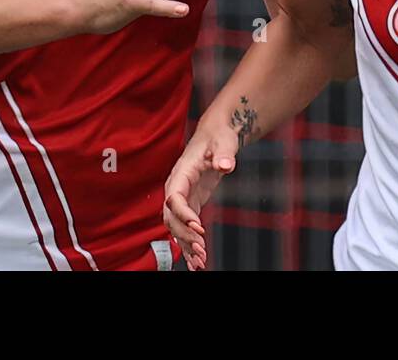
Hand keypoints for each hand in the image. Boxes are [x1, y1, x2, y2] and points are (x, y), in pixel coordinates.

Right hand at [163, 122, 237, 270]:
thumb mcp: (223, 142)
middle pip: (172, 217)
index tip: (199, 227)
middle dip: (185, 235)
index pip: (174, 197)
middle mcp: (176, 187)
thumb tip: (225, 165)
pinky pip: (185, 227)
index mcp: (181, 172)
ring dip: (187, 245)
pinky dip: (189, 244)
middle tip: (202, 251)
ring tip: (200, 262)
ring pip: (177, 226)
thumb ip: (224, 154)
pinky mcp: (190, 204)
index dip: (183, 214)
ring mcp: (182, 197)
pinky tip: (195, 262)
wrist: (216, 135)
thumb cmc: (218, 136)